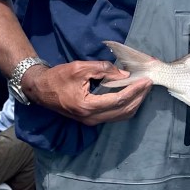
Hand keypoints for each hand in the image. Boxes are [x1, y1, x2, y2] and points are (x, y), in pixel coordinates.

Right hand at [23, 60, 151, 125]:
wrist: (40, 90)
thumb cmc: (58, 77)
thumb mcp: (80, 68)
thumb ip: (103, 69)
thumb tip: (124, 75)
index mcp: (88, 106)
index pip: (119, 100)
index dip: (135, 90)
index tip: (146, 80)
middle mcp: (92, 118)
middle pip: (124, 110)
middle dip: (139, 97)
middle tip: (149, 84)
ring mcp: (92, 121)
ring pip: (121, 115)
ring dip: (135, 103)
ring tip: (143, 89)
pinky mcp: (92, 119)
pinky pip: (115, 115)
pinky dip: (126, 106)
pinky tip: (132, 95)